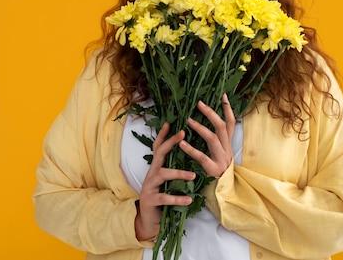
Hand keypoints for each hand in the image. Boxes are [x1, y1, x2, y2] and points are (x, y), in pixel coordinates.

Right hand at [135, 122, 195, 240]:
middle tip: (182, 134)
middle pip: (159, 154)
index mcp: (157, 167)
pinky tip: (188, 199)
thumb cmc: (161, 197)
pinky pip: (165, 197)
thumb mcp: (166, 181)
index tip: (170, 123)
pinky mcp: (151, 200)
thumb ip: (173, 168)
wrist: (149, 220)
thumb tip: (188, 153)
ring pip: (162, 174)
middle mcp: (152, 173)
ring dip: (178, 173)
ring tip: (192, 175)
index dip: (163, 135)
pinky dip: (177, 198)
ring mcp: (150, 186)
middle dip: (170, 142)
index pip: (159, 147)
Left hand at [180, 94, 235, 177]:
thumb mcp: (220, 152)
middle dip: (211, 113)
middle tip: (199, 103)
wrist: (224, 192)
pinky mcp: (212, 169)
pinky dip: (191, 149)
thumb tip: (208, 121)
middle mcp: (226, 149)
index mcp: (227, 143)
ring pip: (213, 139)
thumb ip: (216, 139)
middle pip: (221, 126)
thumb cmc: (217, 169)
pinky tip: (182, 143)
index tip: (223, 95)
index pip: (231, 122)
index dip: (228, 108)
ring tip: (188, 120)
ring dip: (200, 128)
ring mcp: (220, 159)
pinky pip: (202, 157)